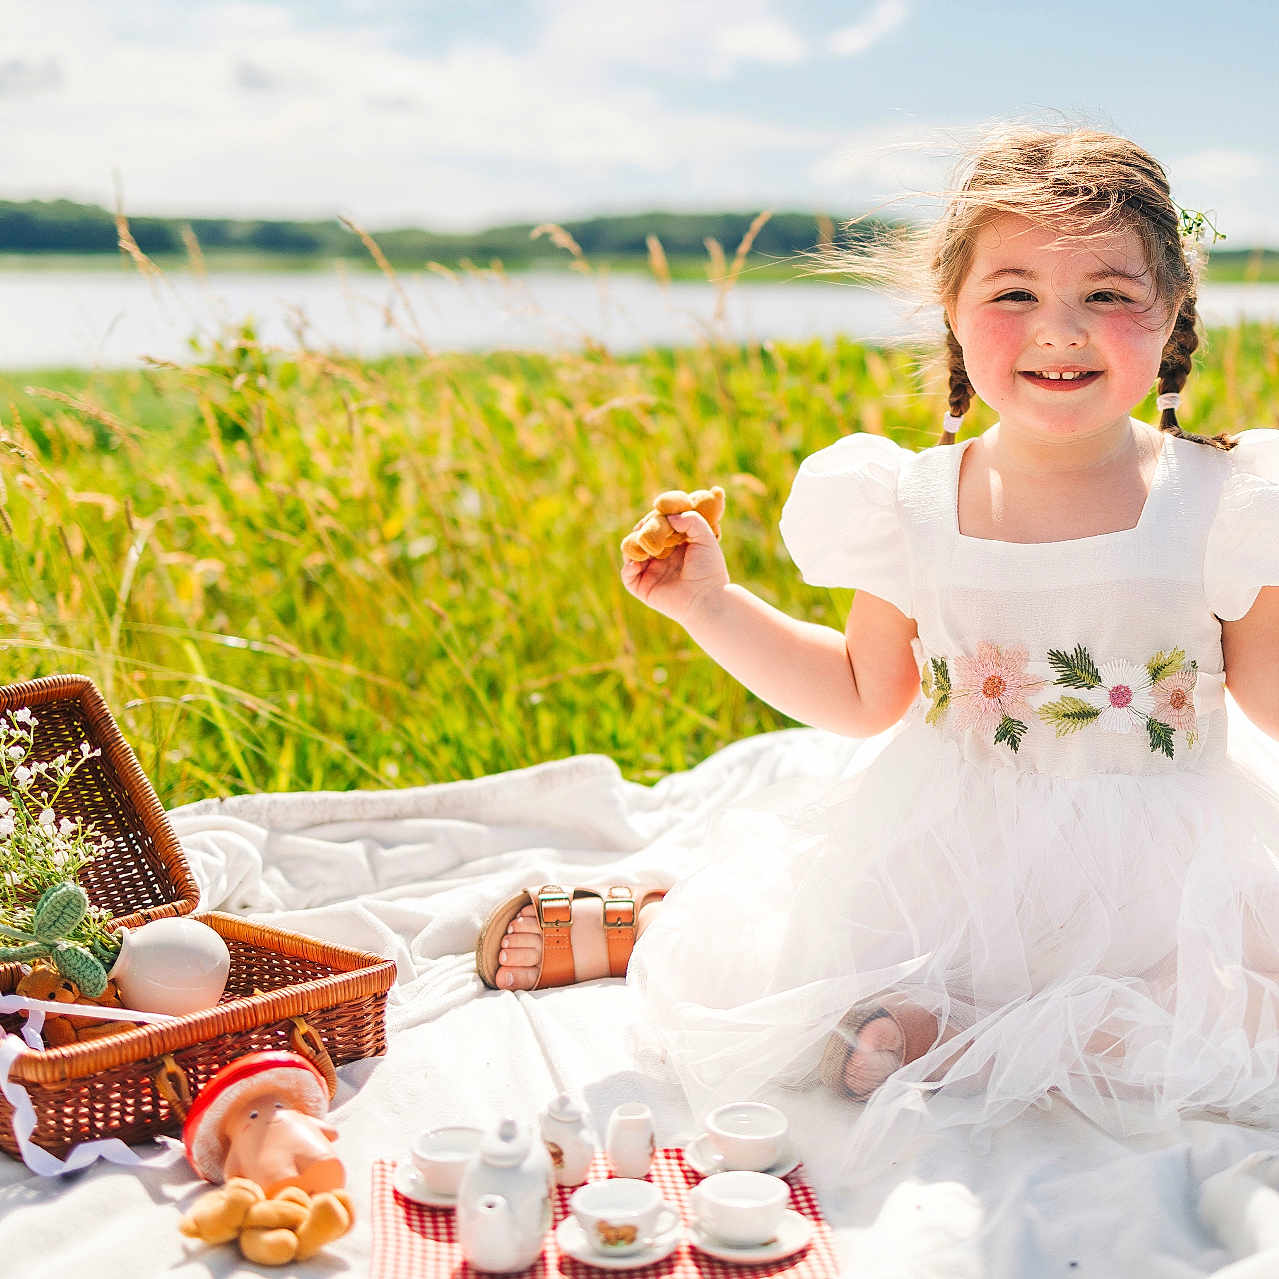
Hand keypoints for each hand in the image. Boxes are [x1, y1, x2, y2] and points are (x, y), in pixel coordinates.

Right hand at [620, 510, 729, 625]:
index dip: (655, 518)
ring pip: (631, 553)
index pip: (657, 526)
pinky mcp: (644, 588)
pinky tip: (639, 562)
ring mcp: (651, 573)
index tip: (658, 511)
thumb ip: (691, 520)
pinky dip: (629, 567)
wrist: (708, 599)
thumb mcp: (705, 538)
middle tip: (648, 528)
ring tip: (646, 545)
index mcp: (675, 546)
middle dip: (643, 530)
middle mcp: (661, 558)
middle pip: (641, 537)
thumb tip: (669, 517)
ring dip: (634, 546)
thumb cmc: (709, 570)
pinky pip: (627, 576)